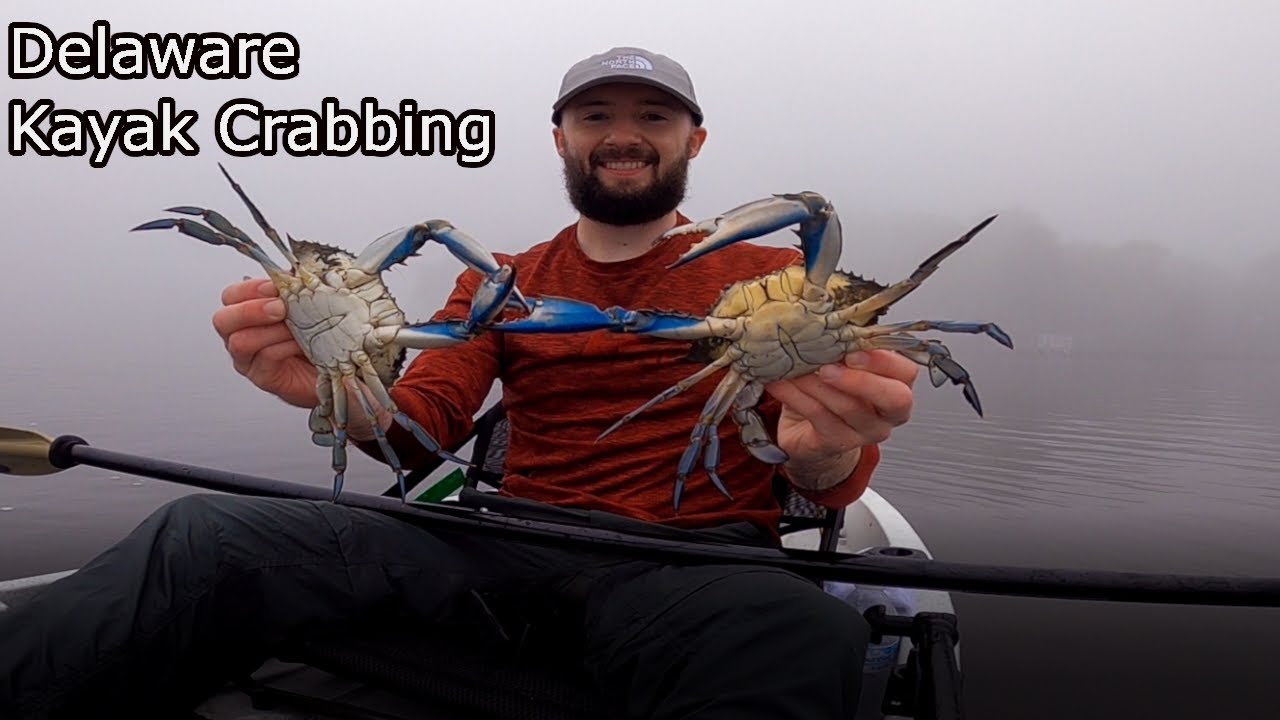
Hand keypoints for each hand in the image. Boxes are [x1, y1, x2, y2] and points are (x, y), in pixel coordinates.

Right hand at [211, 278, 318, 408]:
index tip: (275, 286)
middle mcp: (243, 334)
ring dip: (271, 331)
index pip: (233, 295)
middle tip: (280, 308)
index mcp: (249, 312)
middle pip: (223, 319)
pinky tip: (302, 344)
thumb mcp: (310, 305)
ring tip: (296, 328)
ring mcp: (249, 358)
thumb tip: (296, 271)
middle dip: (251, 310)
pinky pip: (264, 359)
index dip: (251, 288)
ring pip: (240, 341)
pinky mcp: (263, 376)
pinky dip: (284, 347)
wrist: (340, 368)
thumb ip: (297, 288)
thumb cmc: (321, 335)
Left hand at [765, 350, 917, 488]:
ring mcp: (866, 432)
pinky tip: (778, 382)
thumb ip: (843, 347)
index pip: (906, 372)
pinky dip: (795, 396)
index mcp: (897, 386)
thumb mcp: (841, 365)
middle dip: (861, 380)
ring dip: (817, 384)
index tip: (853, 350)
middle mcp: (888, 413)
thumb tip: (823, 320)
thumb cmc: (830, 391)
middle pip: (894, 398)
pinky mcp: (838, 442)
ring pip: (849, 407)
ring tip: (792, 367)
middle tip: (828, 367)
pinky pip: (818, 416)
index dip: (883, 361)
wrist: (808, 432)